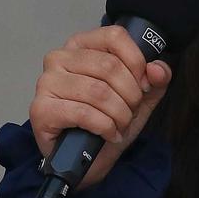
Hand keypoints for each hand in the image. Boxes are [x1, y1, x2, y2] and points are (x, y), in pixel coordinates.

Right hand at [30, 25, 172, 188]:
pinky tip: (107, 134)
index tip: (143, 86)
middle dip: (130, 96)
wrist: (84, 161)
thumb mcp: (139, 99)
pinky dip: (105, 127)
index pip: (114, 36)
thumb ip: (155, 80)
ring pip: (99, 91)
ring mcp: (46, 83)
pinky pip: (84, 113)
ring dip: (119, 115)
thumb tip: (157, 69)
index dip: (136, 62)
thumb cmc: (106, 123)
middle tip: (130, 113)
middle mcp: (59, 58)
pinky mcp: (41, 109)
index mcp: (81, 46)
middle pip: (109, 66)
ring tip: (119, 126)